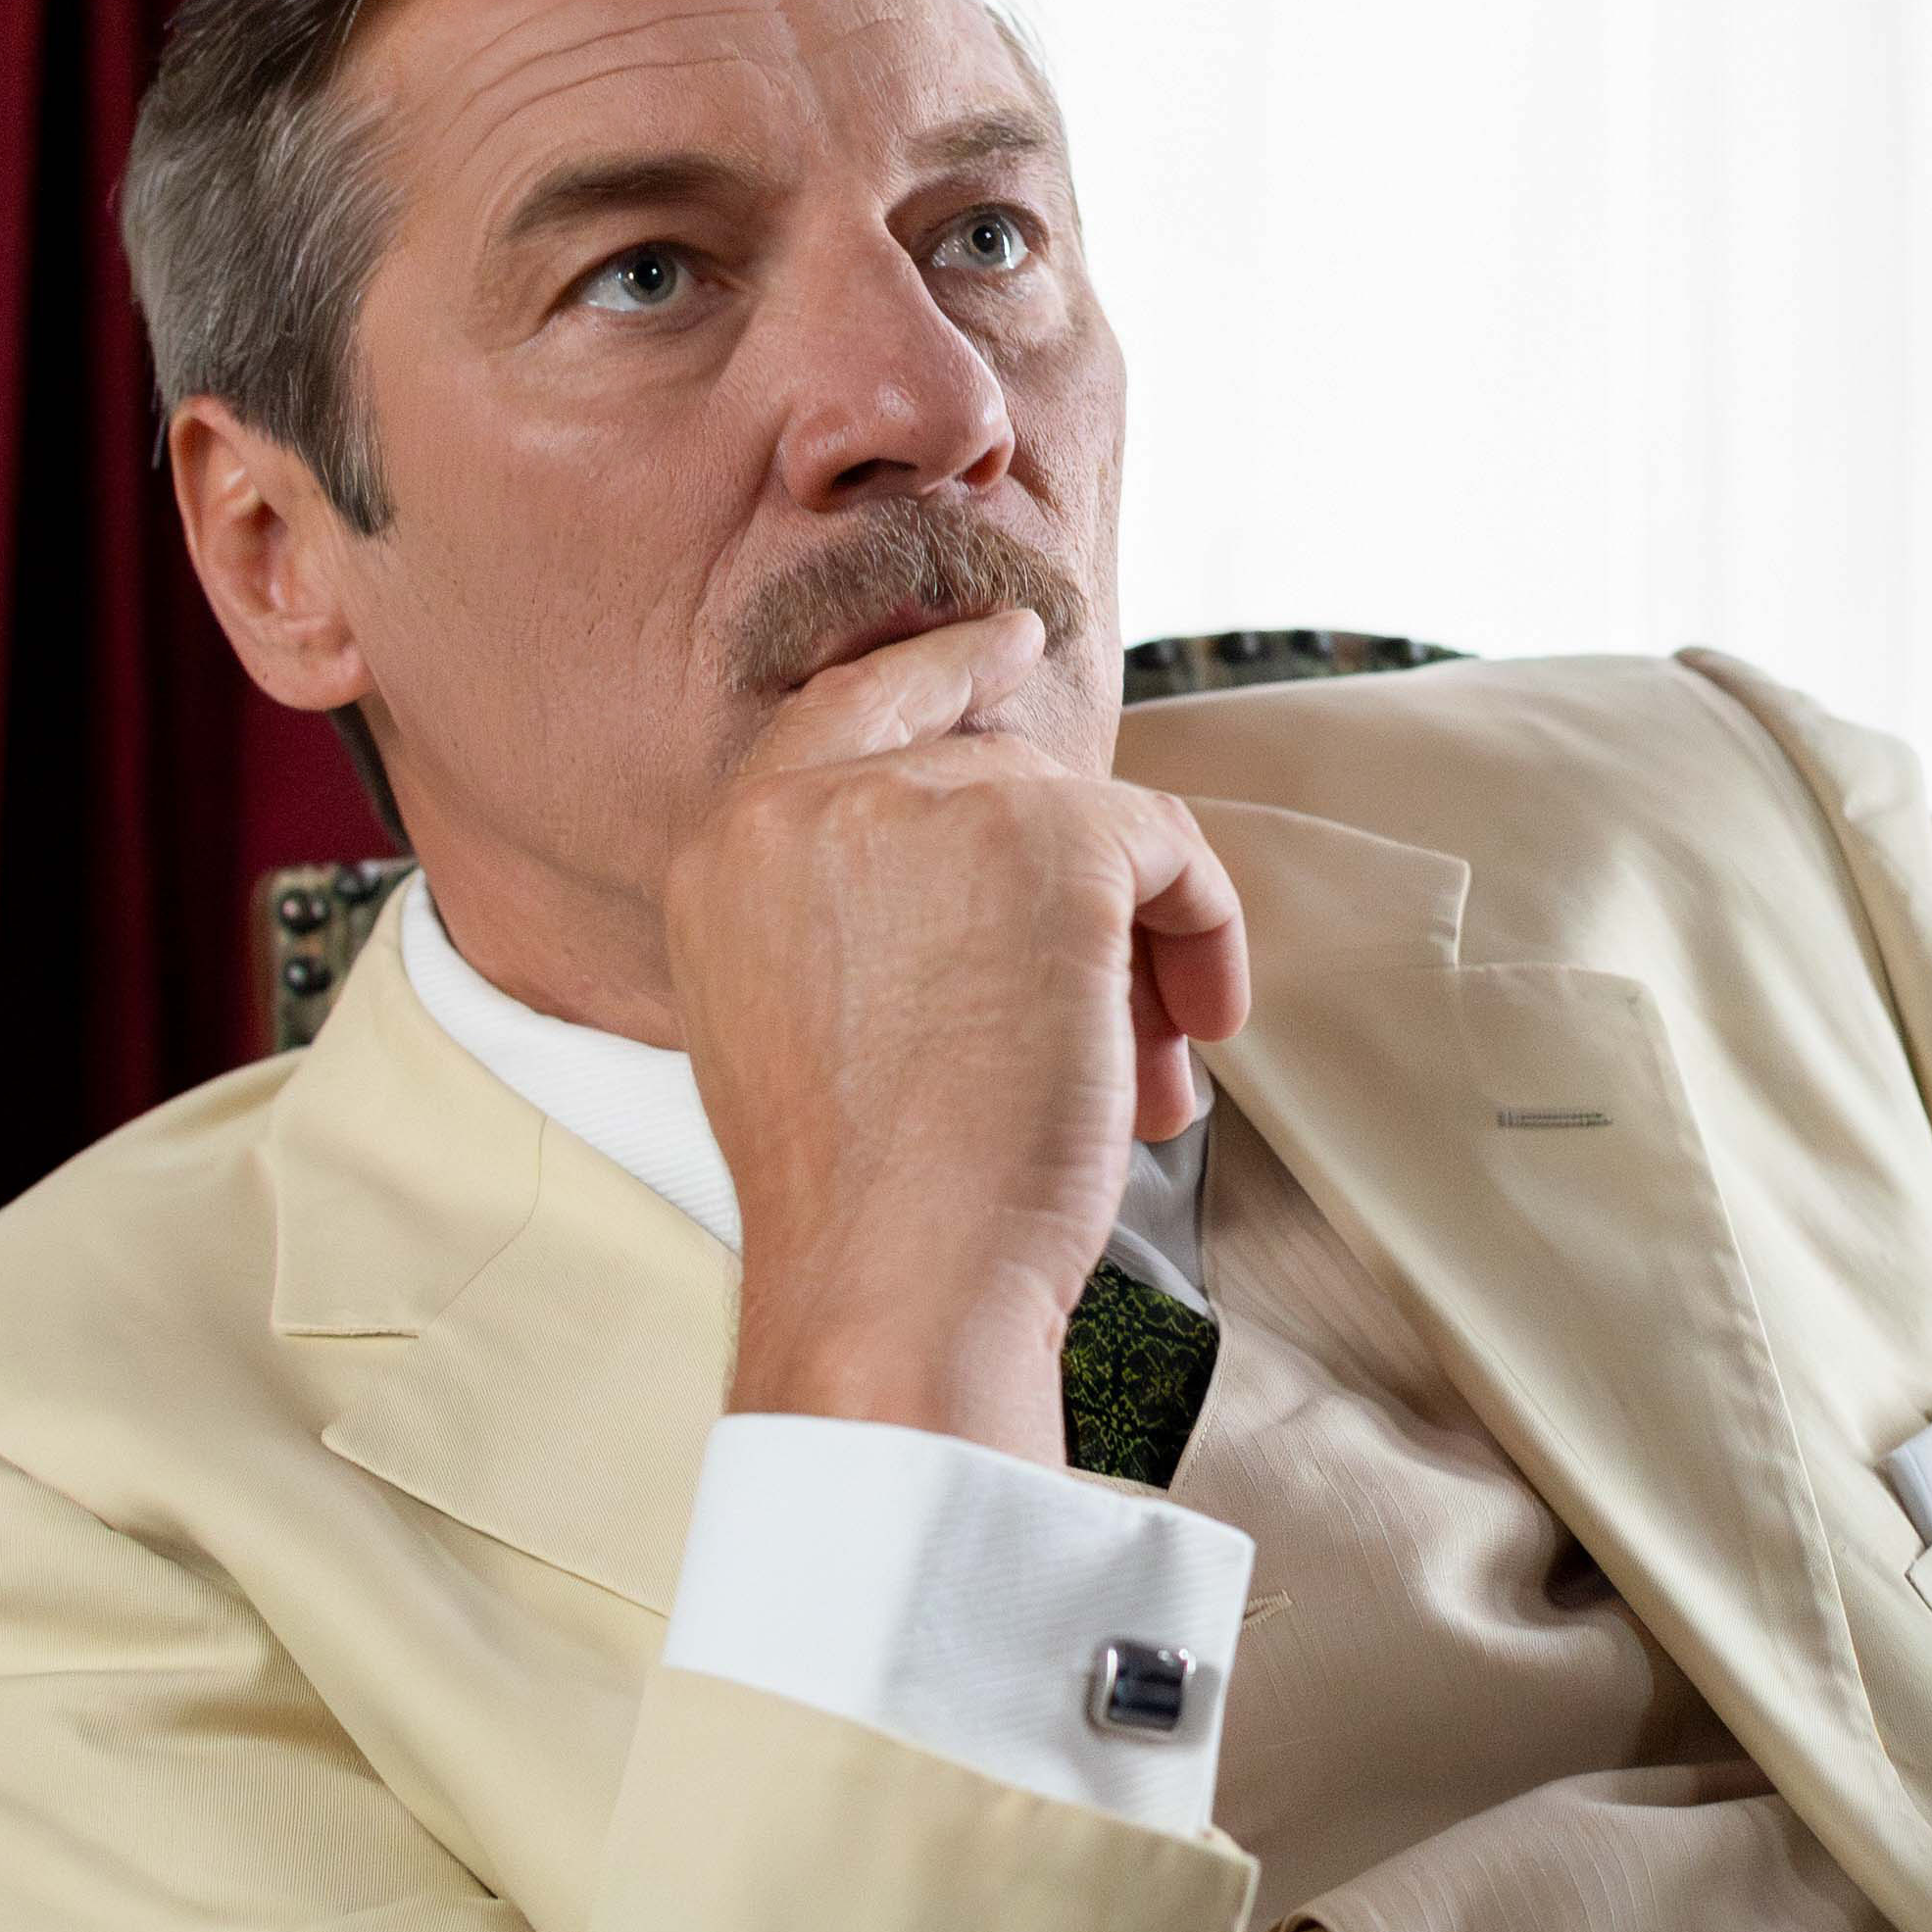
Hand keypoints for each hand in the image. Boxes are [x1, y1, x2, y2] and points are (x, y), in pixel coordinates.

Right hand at [665, 610, 1250, 1463]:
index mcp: (726, 852)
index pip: (844, 708)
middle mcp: (807, 804)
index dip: (936, 670)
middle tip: (1123, 1030)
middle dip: (1071, 895)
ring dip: (1135, 944)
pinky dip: (1205, 937)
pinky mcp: (1046, 842)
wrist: (892, 1283)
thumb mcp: (798, 1022)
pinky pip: (1166, 847)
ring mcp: (925, 808)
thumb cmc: (860, 1209)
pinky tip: (1194, 1039)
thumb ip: (856, 915)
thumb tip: (1003, 868)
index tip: (1010, 648)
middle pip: (990, 777)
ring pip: (1081, 818)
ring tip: (1145, 1076)